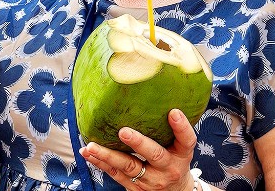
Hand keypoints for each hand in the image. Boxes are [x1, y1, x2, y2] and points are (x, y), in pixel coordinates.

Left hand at [80, 109, 197, 190]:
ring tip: (91, 146)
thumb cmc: (174, 161)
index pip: (186, 140)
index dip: (181, 127)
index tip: (173, 112)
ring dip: (107, 155)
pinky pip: (115, 174)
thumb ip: (169, 129)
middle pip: (154, 155)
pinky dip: (100, 162)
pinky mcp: (135, 188)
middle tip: (123, 131)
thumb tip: (150, 92)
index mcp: (181, 155)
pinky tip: (88, 152)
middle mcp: (168, 168)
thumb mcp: (179, 148)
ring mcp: (151, 180)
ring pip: (128, 167)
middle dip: (138, 143)